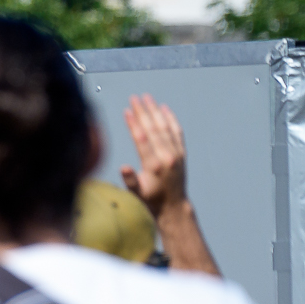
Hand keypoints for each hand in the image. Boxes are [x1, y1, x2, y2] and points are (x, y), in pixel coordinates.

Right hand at [121, 93, 187, 217]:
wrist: (174, 206)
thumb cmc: (151, 199)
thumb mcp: (136, 192)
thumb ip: (130, 179)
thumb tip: (123, 167)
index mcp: (154, 165)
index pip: (142, 139)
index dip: (133, 123)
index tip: (127, 111)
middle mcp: (167, 157)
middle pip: (153, 129)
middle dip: (143, 111)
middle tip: (135, 98)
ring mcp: (176, 154)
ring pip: (165, 127)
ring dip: (155, 111)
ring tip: (148, 98)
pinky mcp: (182, 153)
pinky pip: (177, 132)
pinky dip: (172, 119)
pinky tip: (165, 108)